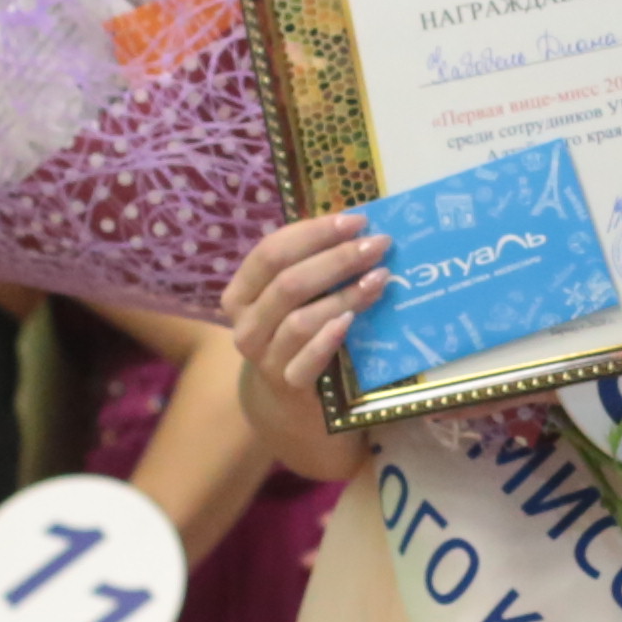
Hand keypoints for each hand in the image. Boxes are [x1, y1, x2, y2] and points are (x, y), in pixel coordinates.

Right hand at [222, 208, 384, 393]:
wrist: (288, 400)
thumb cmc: (296, 333)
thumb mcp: (295, 298)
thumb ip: (312, 265)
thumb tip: (357, 228)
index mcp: (241, 293)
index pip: (271, 252)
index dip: (314, 232)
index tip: (357, 221)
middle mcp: (246, 324)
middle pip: (288, 282)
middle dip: (337, 258)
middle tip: (377, 245)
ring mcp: (264, 357)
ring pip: (299, 320)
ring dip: (343, 295)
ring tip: (379, 279)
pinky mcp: (288, 385)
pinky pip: (306, 360)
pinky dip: (328, 339)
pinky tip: (351, 321)